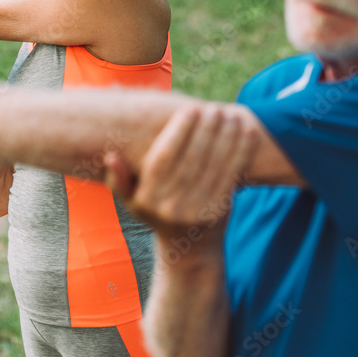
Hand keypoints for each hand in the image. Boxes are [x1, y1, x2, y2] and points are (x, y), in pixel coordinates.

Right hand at [104, 104, 258, 240]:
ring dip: (225, 136)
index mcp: (147, 198)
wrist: (189, 249)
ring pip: (213, 166)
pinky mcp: (219, 211)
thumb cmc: (157, 212)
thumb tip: (110, 156)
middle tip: (212, 107)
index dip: (177, 132)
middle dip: (204, 130)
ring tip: (229, 113)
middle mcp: (170, 207)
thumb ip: (119, 179)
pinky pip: (231, 176)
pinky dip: (241, 152)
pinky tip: (247, 131)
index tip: (189, 109)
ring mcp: (196, 211)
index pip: (163, 158)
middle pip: (191, 160)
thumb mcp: (133, 200)